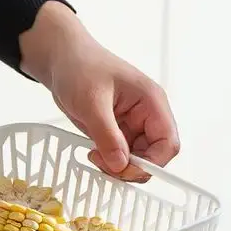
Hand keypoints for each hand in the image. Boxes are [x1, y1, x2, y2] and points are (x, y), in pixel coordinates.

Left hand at [20, 2, 179, 181]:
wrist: (62, 61)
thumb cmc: (80, 68)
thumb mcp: (92, 102)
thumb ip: (107, 136)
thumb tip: (120, 165)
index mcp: (151, 102)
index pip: (168, 143)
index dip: (152, 162)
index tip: (126, 169)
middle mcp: (147, 116)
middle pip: (154, 156)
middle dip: (131, 167)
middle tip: (104, 165)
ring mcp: (132, 126)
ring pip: (136, 161)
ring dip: (118, 167)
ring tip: (95, 156)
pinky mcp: (118, 133)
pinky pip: (120, 157)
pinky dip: (109, 162)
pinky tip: (93, 153)